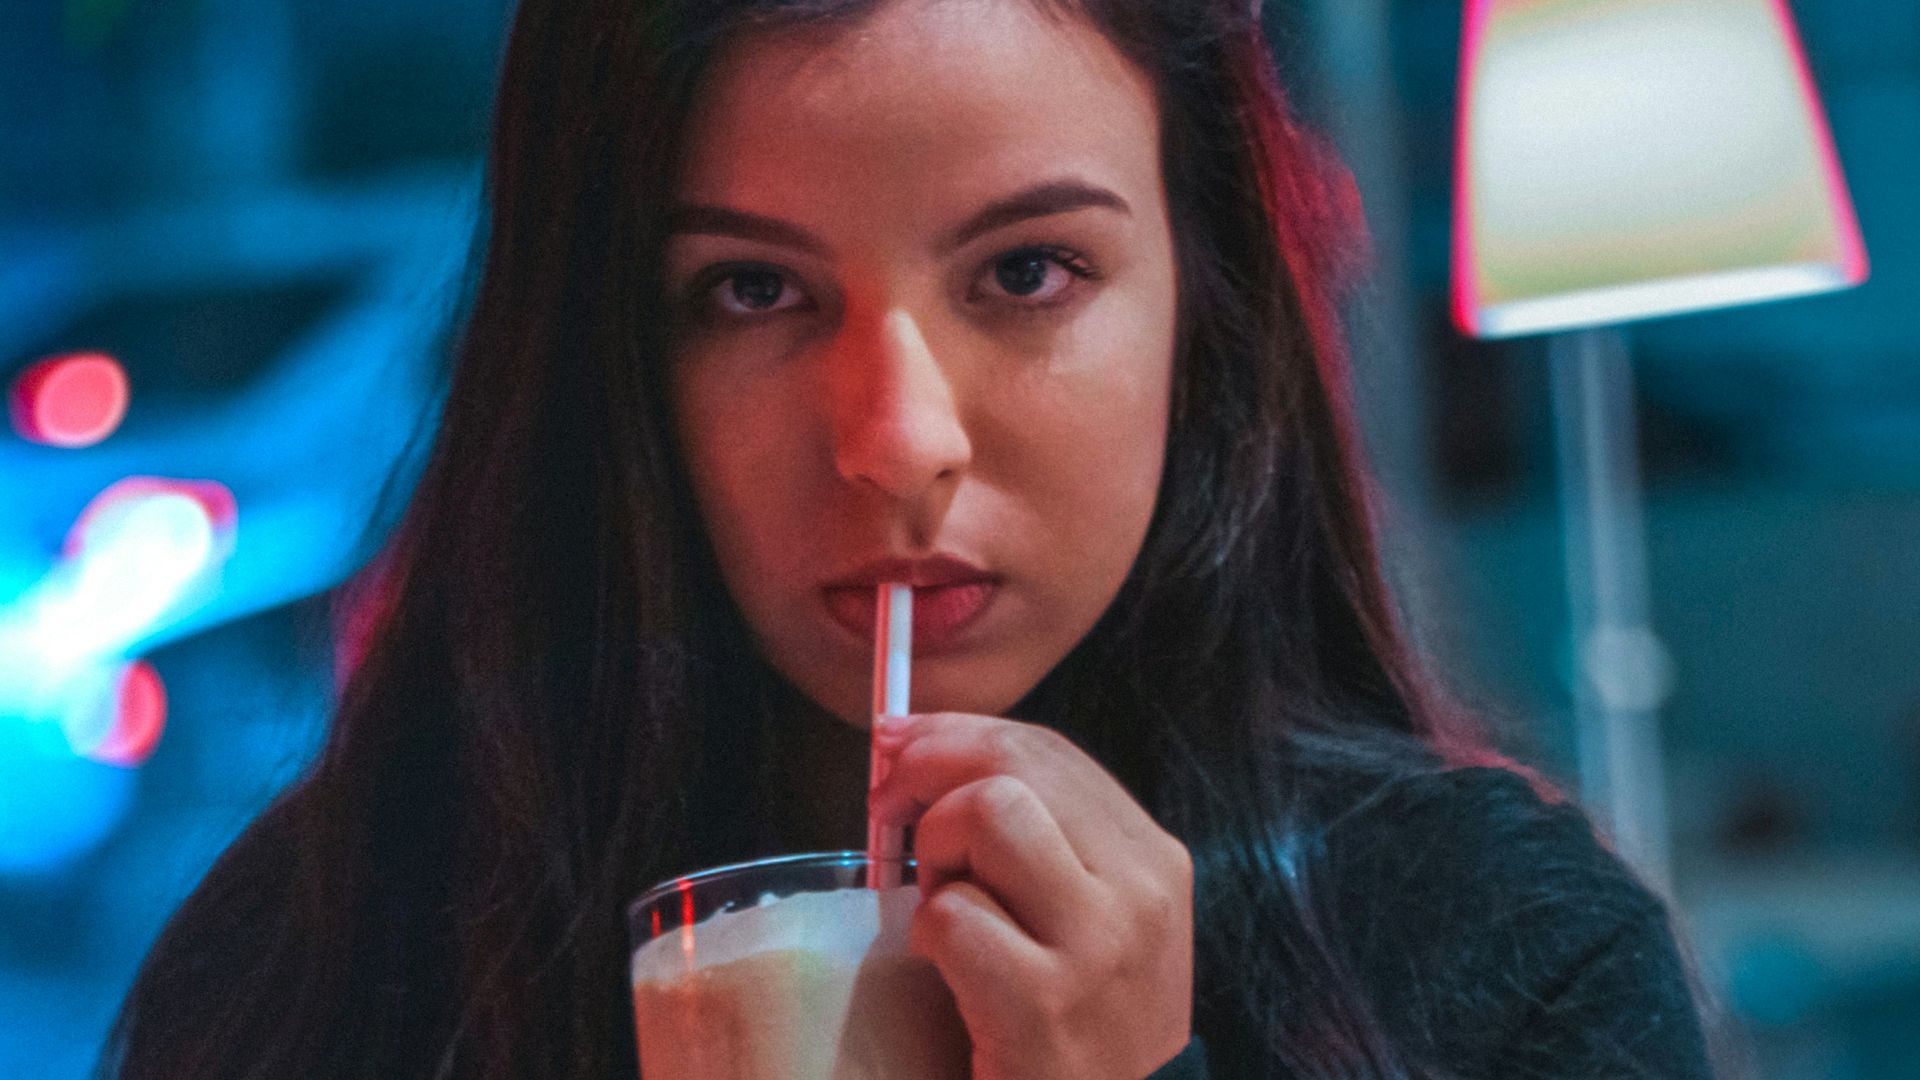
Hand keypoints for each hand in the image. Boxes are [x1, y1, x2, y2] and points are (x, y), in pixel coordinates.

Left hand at [868, 712, 1193, 1079]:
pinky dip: (930, 935)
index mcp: (1153, 859)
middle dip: (932, 775)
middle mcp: (1138, 892)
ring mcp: (1096, 948)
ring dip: (939, 853)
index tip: (900, 745)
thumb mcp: (1093, 918)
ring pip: (990, 813)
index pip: (1047, 750)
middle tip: (894, 815)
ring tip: (945, 905)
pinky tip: (948, 970)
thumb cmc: (1081, 1021)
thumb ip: (1036, 835)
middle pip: (1014, 766)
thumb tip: (913, 743)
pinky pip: (953, 916)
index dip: (958, 732)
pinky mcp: (1042, 1006)